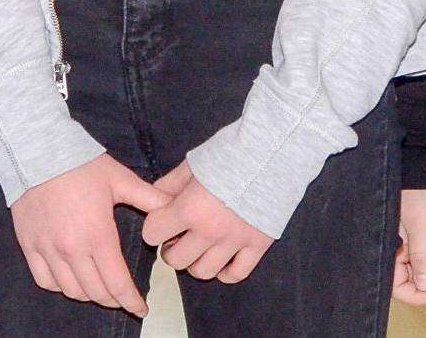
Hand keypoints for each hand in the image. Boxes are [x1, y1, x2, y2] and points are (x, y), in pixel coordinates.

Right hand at [11, 154, 167, 314]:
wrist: (38, 150)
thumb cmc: (80, 163)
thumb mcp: (119, 178)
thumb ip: (149, 197)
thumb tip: (173, 208)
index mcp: (98, 236)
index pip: (118, 284)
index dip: (132, 302)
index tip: (140, 309)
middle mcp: (73, 249)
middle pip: (97, 293)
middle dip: (114, 300)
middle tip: (122, 296)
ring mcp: (48, 249)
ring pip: (72, 291)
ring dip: (89, 295)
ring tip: (99, 288)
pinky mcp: (29, 245)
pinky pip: (45, 280)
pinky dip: (60, 286)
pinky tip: (69, 278)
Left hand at [140, 161, 273, 283]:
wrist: (273, 152)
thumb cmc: (229, 152)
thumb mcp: (193, 163)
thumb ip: (170, 185)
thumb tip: (153, 199)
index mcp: (189, 208)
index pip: (153, 233)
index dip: (153, 227)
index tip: (160, 222)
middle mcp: (209, 231)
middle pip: (176, 260)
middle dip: (170, 249)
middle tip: (176, 237)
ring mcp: (235, 242)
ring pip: (203, 272)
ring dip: (194, 262)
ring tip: (197, 248)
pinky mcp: (258, 246)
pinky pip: (236, 274)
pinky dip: (225, 272)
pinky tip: (222, 259)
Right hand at [393, 187, 425, 304]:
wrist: (425, 163)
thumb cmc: (420, 189)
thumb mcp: (421, 223)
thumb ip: (421, 256)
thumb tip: (424, 286)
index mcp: (387, 243)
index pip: (395, 283)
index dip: (416, 294)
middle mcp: (394, 245)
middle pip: (407, 280)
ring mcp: (405, 241)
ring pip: (418, 271)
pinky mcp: (417, 235)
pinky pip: (424, 258)